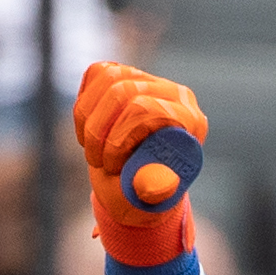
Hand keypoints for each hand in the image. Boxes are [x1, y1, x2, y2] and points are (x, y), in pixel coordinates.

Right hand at [72, 60, 209, 267]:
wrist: (134, 187)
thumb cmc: (144, 197)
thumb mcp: (149, 201)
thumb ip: (155, 191)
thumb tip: (162, 186)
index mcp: (190, 122)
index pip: (146, 108)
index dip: (118, 137)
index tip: (111, 166)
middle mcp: (175, 95)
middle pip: (122, 90)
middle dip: (99, 131)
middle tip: (98, 163)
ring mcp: (150, 81)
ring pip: (108, 78)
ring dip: (89, 120)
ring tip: (94, 150)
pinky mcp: (128, 76)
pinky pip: (97, 73)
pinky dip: (85, 105)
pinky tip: (90, 130)